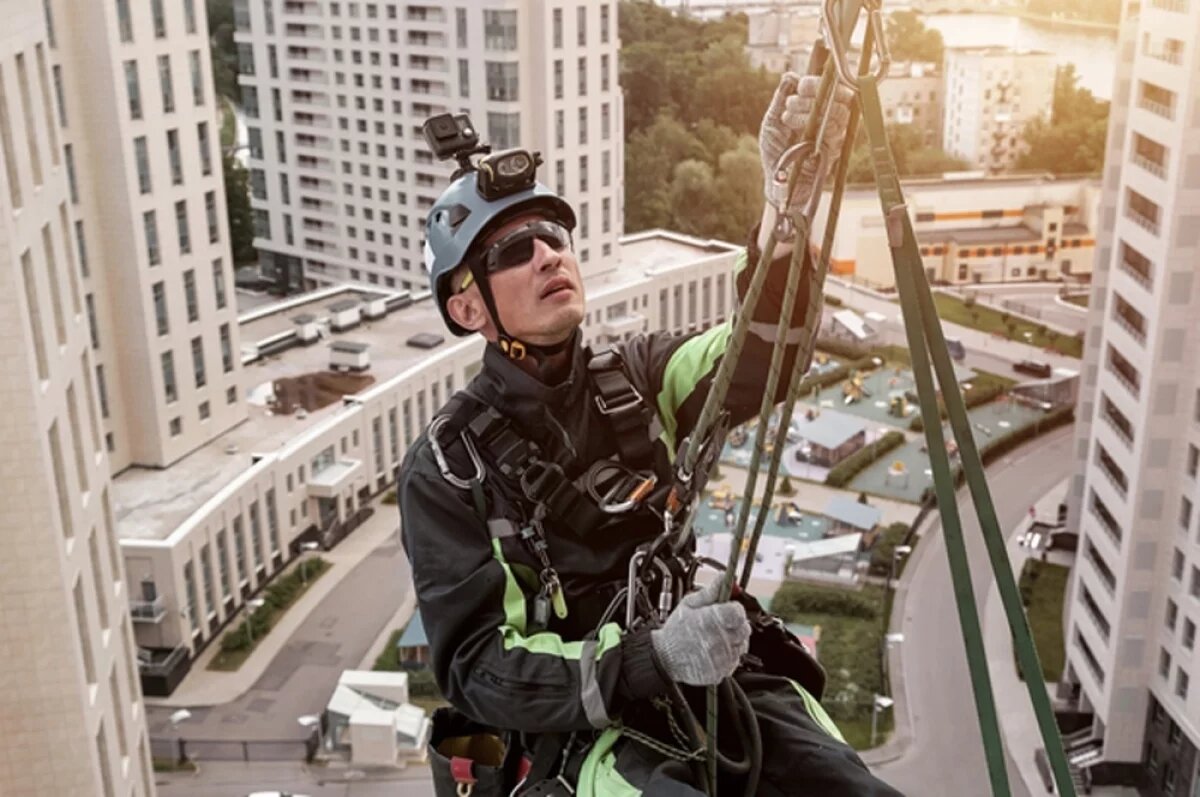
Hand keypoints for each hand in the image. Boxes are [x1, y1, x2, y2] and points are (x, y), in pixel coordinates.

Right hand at [650, 580, 749, 685]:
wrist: (665, 657)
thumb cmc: (676, 630)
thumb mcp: (689, 603)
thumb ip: (710, 591)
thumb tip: (723, 577)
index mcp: (712, 619)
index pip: (739, 612)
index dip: (734, 609)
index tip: (727, 610)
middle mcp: (718, 639)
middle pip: (744, 629)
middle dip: (735, 624)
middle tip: (720, 624)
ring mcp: (721, 657)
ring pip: (742, 645)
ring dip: (733, 640)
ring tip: (715, 638)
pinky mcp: (721, 671)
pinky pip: (735, 661)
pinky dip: (728, 655)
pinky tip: (714, 651)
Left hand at [759, 73, 854, 216]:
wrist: (776, 180)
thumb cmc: (775, 151)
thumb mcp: (772, 120)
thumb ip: (781, 98)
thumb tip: (790, 76)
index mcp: (817, 108)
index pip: (829, 86)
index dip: (816, 82)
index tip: (799, 86)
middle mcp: (829, 118)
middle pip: (839, 95)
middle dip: (815, 93)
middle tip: (792, 102)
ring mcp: (835, 133)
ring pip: (838, 111)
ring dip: (812, 110)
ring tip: (789, 118)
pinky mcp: (835, 149)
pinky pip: (836, 131)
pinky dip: (817, 127)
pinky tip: (798, 131)